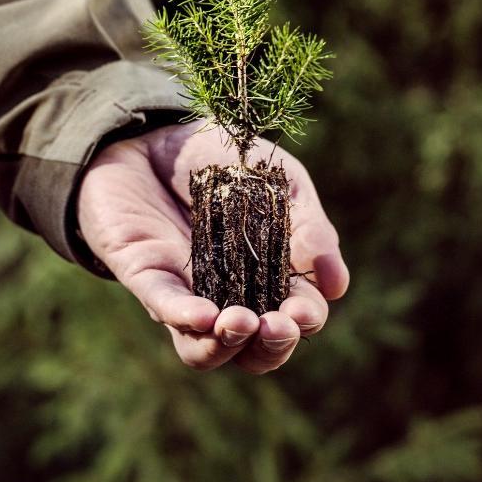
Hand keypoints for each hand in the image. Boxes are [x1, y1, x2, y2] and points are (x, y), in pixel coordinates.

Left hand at [77, 119, 348, 372]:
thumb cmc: (226, 160)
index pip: (293, 316)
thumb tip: (336, 286)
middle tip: (278, 325)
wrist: (159, 130)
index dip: (303, 320)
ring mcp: (184, 291)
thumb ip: (308, 229)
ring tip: (243, 323)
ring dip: (226, 346)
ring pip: (203, 350)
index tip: (305, 310)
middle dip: (271, 347)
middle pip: (252, 351)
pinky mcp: (145, 273)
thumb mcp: (279, 184)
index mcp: (267, 276)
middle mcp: (226, 296)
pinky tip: (205, 316)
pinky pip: (162, 306)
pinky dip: (184, 315)